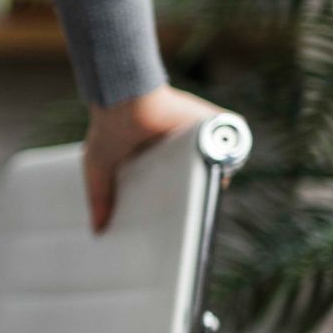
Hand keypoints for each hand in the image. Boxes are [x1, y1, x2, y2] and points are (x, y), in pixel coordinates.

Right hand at [83, 85, 226, 231]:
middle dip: (198, 195)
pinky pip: (235, 145)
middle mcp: (182, 147)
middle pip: (200, 177)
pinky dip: (233, 160)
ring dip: (217, 179)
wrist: (125, 102)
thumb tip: (97, 230)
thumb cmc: (107, 129)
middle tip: (189, 218)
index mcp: (159, 157)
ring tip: (205, 202)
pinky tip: (221, 179)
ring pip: (220, 164)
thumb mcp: (98, 167)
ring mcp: (200, 136)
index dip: (177, 202)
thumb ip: (99, 198)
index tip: (172, 223)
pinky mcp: (214, 124)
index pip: (177, 184)